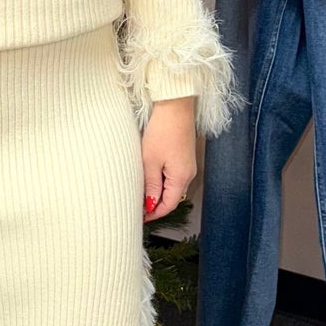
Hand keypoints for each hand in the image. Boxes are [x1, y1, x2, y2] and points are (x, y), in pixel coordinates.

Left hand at [142, 96, 196, 222]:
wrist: (175, 106)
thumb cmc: (163, 131)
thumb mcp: (150, 161)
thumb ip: (151, 185)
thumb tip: (150, 204)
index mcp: (181, 178)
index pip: (168, 205)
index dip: (154, 214)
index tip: (140, 218)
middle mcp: (188, 174)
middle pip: (172, 198)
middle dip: (155, 205)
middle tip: (137, 207)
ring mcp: (188, 165)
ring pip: (172, 187)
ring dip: (158, 192)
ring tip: (142, 193)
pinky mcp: (184, 157)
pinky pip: (174, 176)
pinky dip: (162, 181)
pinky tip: (151, 177)